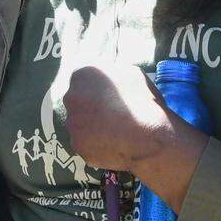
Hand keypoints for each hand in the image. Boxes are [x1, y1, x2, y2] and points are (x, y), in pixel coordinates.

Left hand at [65, 63, 209, 211]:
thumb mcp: (133, 74)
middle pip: (77, 101)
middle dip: (91, 107)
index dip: (96, 88)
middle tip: (112, 116)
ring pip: (80, 123)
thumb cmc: (145, 100)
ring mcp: (73, 124)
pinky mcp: (78, 146)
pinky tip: (114, 145)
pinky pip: (86, 143)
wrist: (148, 137)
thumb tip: (110, 78)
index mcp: (84, 74)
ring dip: (92, 127)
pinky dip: (96, 144)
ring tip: (116, 133)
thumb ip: (114, 74)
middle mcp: (72, 97)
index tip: (108, 97)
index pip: (83, 78)